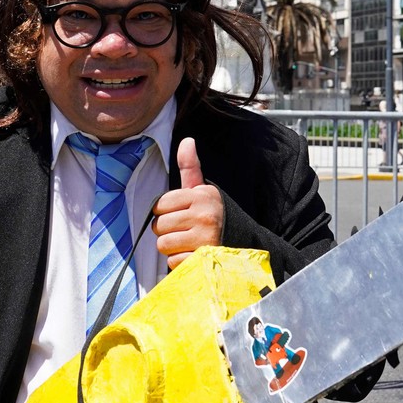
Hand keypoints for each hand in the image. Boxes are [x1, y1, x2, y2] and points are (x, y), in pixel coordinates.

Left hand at [153, 138, 223, 268]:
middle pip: (159, 225)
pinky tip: (193, 256)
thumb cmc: (215, 216)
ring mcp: (205, 238)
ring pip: (164, 244)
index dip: (164, 212)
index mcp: (201, 196)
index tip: (178, 214)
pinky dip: (180, 262)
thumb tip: (187, 140)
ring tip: (188, 243)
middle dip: (167, 231)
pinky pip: (173, 262)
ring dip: (172, 248)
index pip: (160, 203)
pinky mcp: (204, 259)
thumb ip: (190, 168)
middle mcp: (204, 214)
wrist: (244, 244)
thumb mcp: (204, 191)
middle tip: (183, 231)